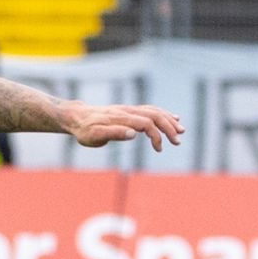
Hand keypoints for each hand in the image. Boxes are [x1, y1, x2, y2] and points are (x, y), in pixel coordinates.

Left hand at [62, 101, 184, 150]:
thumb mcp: (94, 136)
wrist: (77, 117)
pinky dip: (163, 114)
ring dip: (169, 121)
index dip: (156, 135)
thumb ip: (113, 133)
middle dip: (169, 127)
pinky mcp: (129, 111)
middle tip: (178, 141)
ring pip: (154, 111)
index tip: (159, 149)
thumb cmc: (84, 130)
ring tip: (180, 131)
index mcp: (122, 118)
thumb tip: (134, 134)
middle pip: (155, 115)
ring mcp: (130, 109)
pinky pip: (150, 110)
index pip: (146, 123)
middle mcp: (128, 111)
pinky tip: (172, 118)